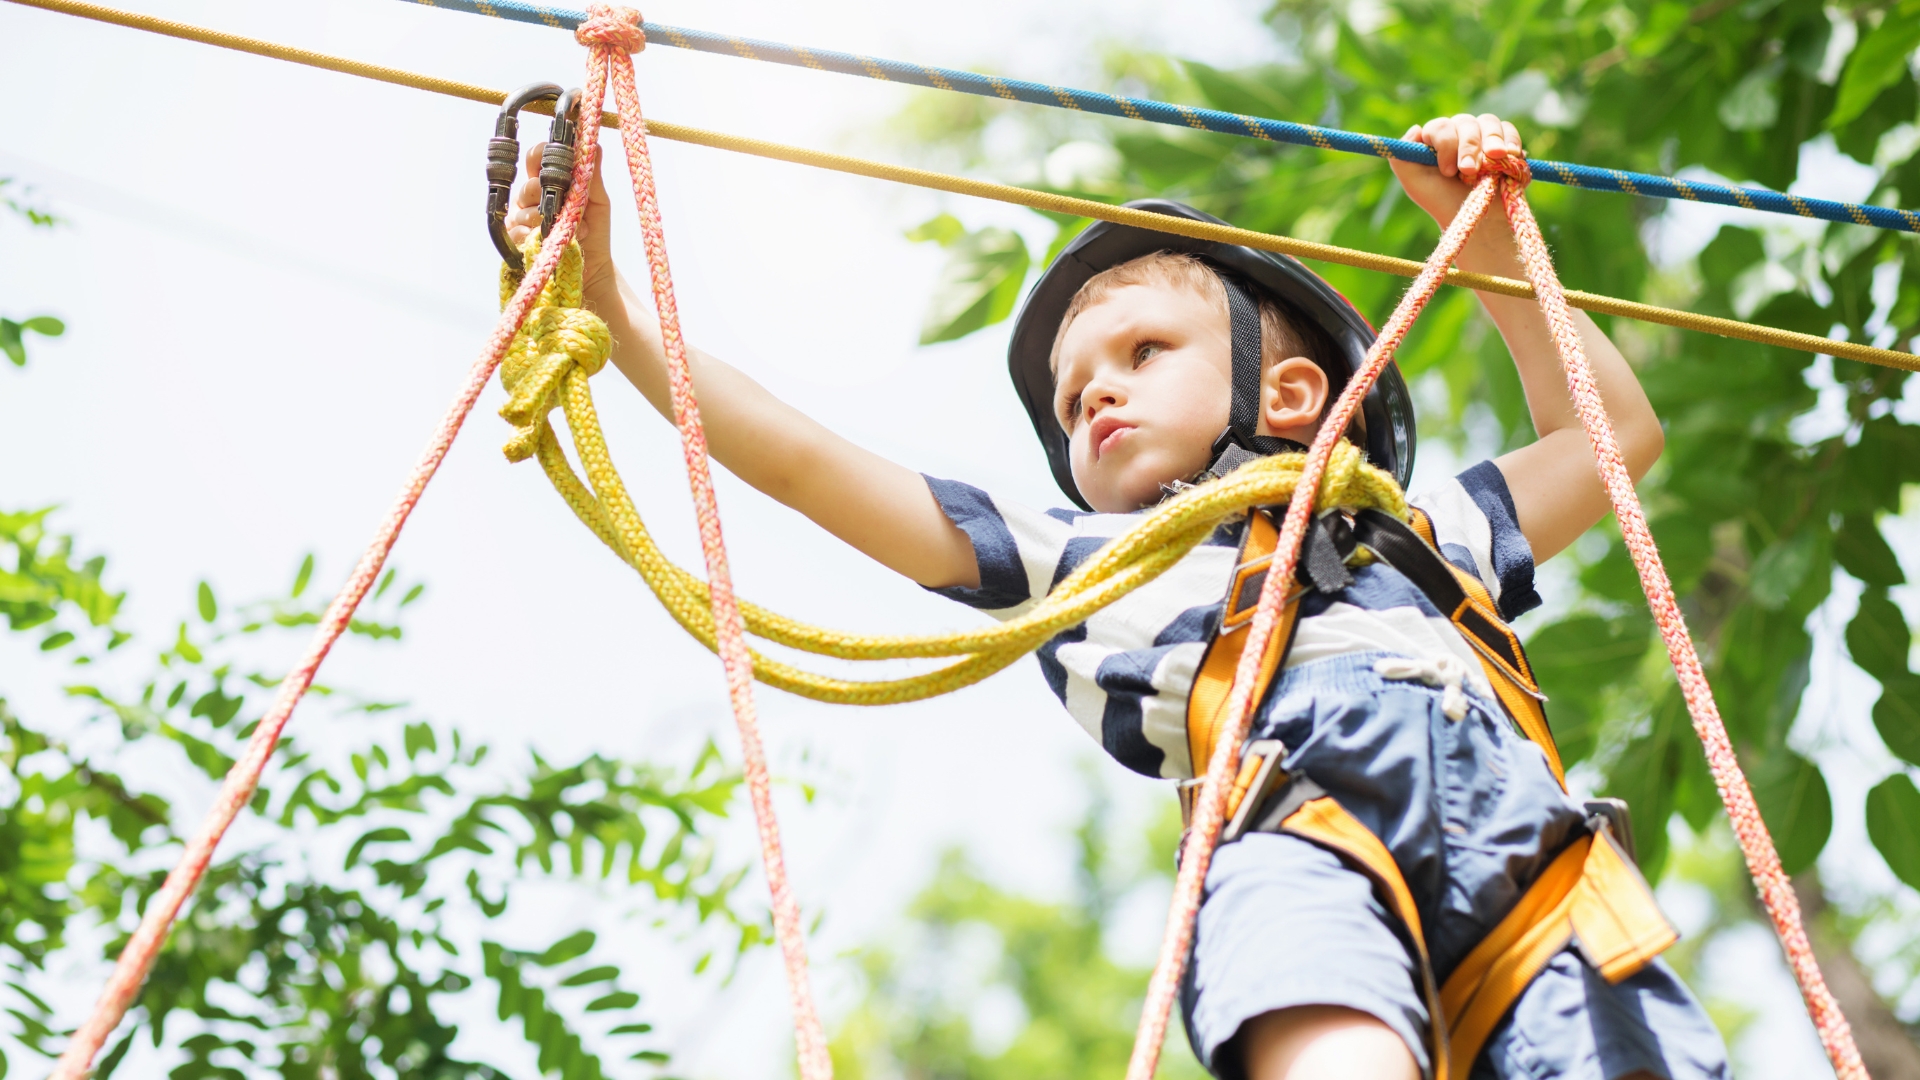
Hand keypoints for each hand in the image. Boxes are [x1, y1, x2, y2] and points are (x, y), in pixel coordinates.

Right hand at [506, 141, 618, 303]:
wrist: (593, 270)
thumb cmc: (594, 232)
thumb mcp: (599, 202)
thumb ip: (592, 176)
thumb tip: (594, 144)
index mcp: (545, 182)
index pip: (534, 158)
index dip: (542, 154)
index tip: (557, 156)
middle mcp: (528, 198)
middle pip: (528, 184)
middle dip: (549, 192)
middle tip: (568, 203)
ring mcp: (519, 219)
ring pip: (525, 210)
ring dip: (551, 220)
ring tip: (575, 230)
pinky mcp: (516, 241)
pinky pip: (520, 232)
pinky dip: (540, 236)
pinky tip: (555, 241)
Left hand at [1388, 113, 1524, 228]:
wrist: (1474, 220)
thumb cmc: (1442, 201)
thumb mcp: (1415, 183)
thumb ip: (1402, 159)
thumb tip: (1415, 128)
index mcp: (1436, 139)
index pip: (1441, 127)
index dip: (1446, 144)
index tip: (1448, 171)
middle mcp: (1459, 133)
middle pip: (1466, 122)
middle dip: (1469, 147)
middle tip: (1469, 171)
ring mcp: (1483, 136)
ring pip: (1488, 122)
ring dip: (1491, 140)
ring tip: (1496, 158)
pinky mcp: (1505, 144)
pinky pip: (1509, 130)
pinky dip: (1511, 140)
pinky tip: (1510, 155)